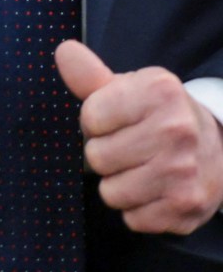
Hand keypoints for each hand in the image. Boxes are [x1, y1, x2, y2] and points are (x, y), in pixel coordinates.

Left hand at [57, 40, 222, 233]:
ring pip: (111, 192)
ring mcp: (185, 172)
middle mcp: (177, 131)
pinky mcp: (187, 207)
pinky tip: (156, 191)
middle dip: (106, 154)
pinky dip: (138, 209)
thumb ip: (91, 76)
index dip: (96, 122)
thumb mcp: (130, 89)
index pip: (90, 118)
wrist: (220, 149)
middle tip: (132, 147)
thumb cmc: (160, 116)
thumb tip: (64, 51)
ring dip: (119, 184)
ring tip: (143, 169)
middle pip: (97, 157)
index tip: (118, 120)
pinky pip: (133, 219)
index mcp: (160, 92)